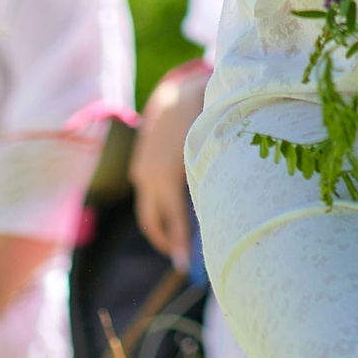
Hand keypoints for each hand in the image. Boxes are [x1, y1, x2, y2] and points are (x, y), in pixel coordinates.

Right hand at [131, 61, 210, 263]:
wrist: (177, 91)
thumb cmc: (204, 119)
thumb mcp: (210, 151)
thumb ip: (211, 181)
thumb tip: (218, 217)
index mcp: (168, 175)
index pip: (174, 220)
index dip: (180, 245)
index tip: (185, 265)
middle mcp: (148, 175)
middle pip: (151, 222)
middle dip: (165, 242)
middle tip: (181, 261)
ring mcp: (140, 170)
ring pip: (147, 210)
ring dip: (161, 226)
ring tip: (181, 242)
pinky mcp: (139, 164)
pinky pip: (148, 194)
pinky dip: (160, 207)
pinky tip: (178, 213)